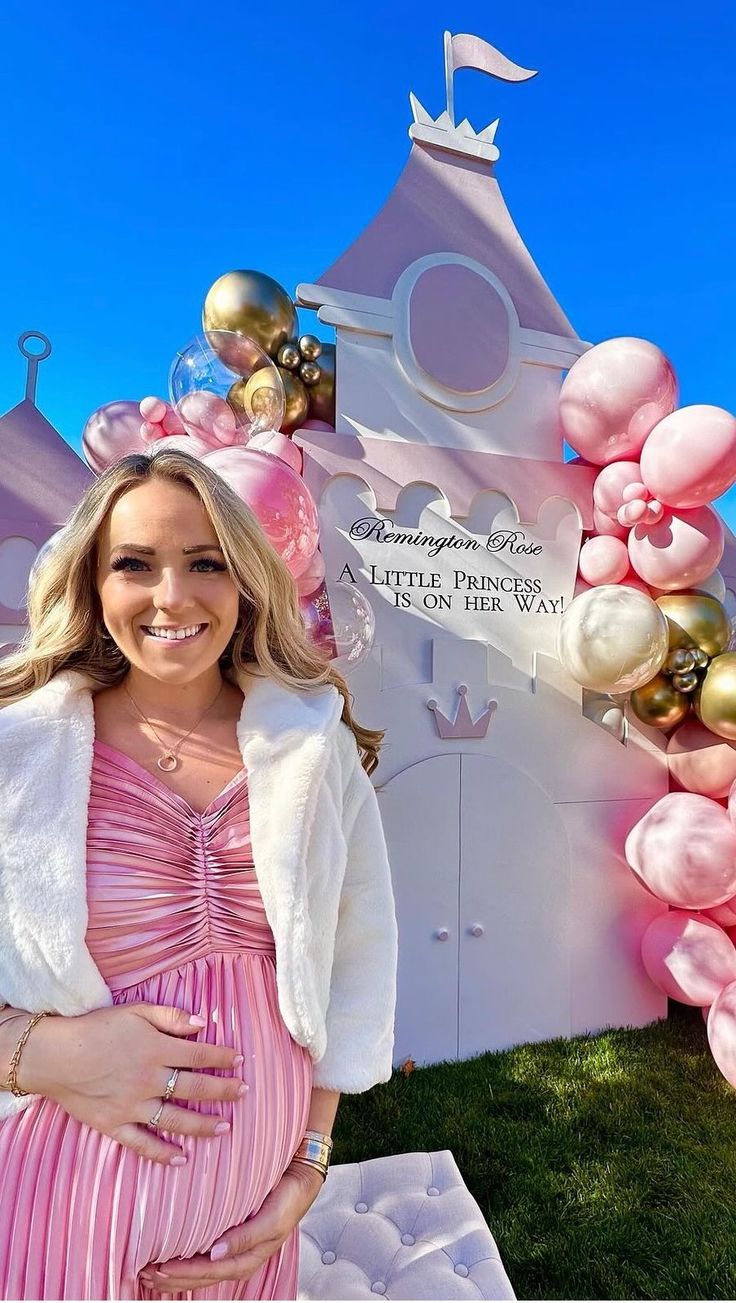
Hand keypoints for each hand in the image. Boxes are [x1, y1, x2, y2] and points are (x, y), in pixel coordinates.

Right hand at [21, 1002, 244, 1164]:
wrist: (54, 1055)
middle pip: (195, 1088)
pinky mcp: (115, 1125)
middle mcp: (150, 1080)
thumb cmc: (96, 1028)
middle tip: (244, 1092)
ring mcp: (133, 1106)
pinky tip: (182, 1159)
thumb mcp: (135, 1011)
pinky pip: (143, 1144)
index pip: (200, 1056)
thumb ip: (171, 1016)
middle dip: (223, 1091)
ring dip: (204, 1125)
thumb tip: (203, 1024)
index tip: (240, 1061)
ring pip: (176, 1119)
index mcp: (157, 1050)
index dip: (223, 1058)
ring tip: (226, 1127)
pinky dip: (163, 1153)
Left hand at [139, 1160, 323, 1290]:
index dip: (186, 1274)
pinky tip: (168, 1256)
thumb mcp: (272, 1219)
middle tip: (144, 1272)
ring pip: (201, 1269)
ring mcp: (234, 1247)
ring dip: (175, 1273)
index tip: (160, 1268)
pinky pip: (204, 1253)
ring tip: (148, 1271)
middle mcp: (239, 1256)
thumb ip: (246, 1238)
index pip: (211, 1272)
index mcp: (249, 1257)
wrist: (301, 1176)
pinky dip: (185, 1258)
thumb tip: (215, 1255)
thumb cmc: (288, 1198)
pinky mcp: (231, 1234)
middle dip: (173, 1278)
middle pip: (202, 1276)